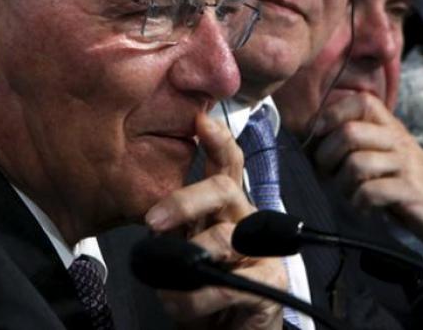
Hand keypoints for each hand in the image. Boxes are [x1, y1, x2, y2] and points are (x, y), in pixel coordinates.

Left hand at [144, 112, 285, 329]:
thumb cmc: (206, 288)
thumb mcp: (185, 250)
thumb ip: (176, 229)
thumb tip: (153, 220)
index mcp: (225, 207)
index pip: (227, 163)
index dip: (217, 139)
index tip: (199, 119)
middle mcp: (246, 220)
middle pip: (223, 189)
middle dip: (185, 199)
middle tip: (153, 220)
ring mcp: (262, 251)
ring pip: (223, 237)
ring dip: (186, 260)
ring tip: (166, 283)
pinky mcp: (270, 284)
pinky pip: (226, 284)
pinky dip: (194, 298)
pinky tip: (179, 302)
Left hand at [311, 92, 422, 280]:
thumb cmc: (410, 190)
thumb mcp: (386, 160)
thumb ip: (358, 146)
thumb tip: (312, 139)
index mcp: (392, 128)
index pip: (361, 100)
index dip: (332, 114)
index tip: (318, 136)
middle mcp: (400, 140)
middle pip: (349, 133)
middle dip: (327, 157)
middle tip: (329, 175)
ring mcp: (407, 165)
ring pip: (356, 163)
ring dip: (343, 185)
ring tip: (351, 194)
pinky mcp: (412, 191)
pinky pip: (370, 192)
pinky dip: (359, 203)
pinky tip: (365, 208)